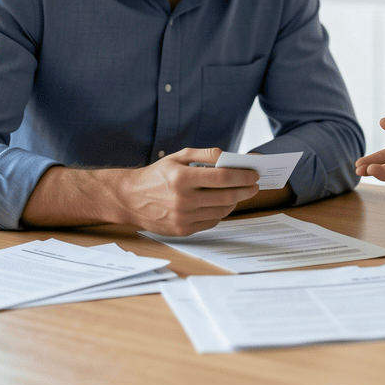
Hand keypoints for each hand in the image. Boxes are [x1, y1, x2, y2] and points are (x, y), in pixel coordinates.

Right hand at [113, 147, 259, 235]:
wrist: (130, 199)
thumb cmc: (156, 175)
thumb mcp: (177, 157)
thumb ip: (204, 154)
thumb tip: (227, 157)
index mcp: (181, 178)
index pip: (222, 177)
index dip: (242, 176)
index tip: (254, 174)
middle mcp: (182, 199)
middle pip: (225, 196)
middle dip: (245, 190)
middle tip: (255, 185)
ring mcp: (182, 217)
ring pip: (221, 211)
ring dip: (235, 202)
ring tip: (241, 193)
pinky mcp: (182, 230)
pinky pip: (211, 222)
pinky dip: (221, 212)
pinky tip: (224, 204)